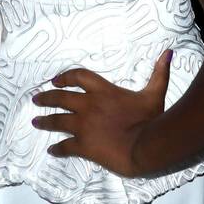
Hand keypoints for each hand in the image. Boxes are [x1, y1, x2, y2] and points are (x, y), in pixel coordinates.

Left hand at [31, 50, 172, 177]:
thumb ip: (159, 73)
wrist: (144, 146)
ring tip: (36, 122)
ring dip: (45, 121)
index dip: (65, 76)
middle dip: (47, 97)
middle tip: (36, 99)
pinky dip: (57, 149)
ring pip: (57, 120)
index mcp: (103, 91)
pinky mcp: (83, 146)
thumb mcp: (155, 93)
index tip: (55, 79)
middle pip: (61, 97)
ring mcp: (83, 126)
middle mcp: (88, 105)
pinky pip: (65, 146)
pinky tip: (52, 150)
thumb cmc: (150, 119)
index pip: (78, 76)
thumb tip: (167, 53)